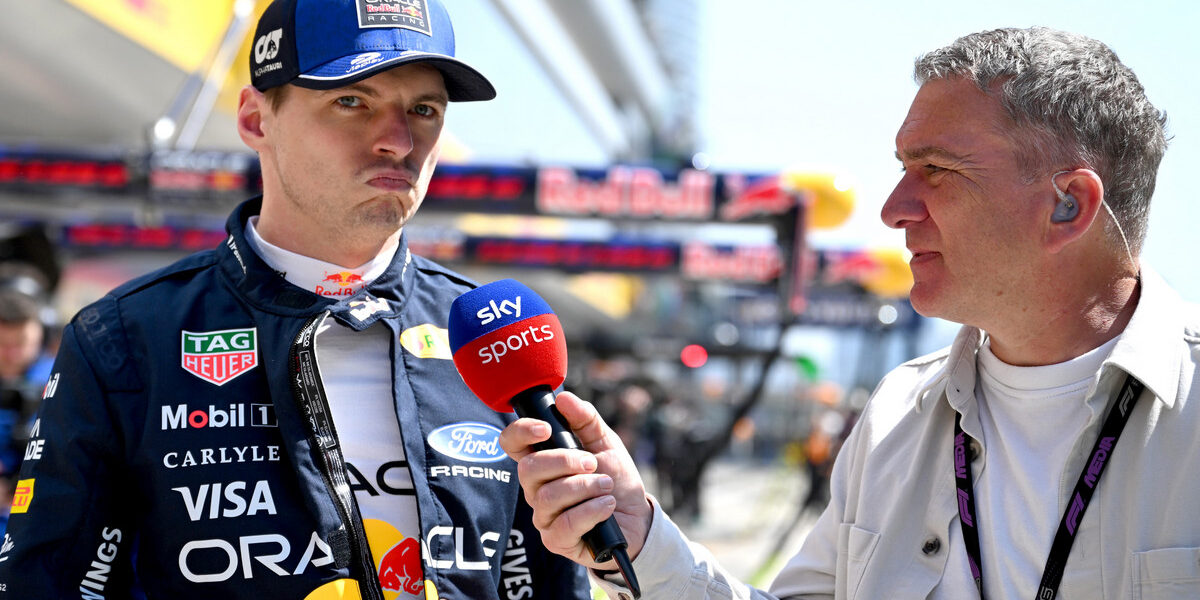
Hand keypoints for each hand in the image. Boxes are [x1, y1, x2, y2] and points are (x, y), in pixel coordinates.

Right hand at [499, 391, 652, 569]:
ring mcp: (544, 516)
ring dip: (584, 487)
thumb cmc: (616, 479)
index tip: (546, 429)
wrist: (638, 518)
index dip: (520, 432)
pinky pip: (565, 524)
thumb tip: (564, 398)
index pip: (511, 443)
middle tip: (593, 463)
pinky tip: (607, 505)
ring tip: (606, 485)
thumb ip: (586, 420)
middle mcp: (536, 488)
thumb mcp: (606, 442)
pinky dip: (591, 511)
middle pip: (528, 469)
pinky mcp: (557, 540)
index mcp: (543, 461)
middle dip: (564, 461)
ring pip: (548, 496)